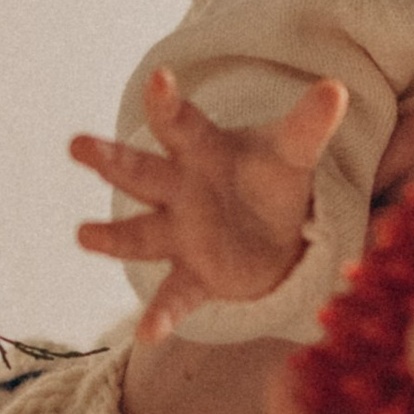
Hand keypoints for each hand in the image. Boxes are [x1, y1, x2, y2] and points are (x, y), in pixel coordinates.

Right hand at [73, 68, 350, 342]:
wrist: (275, 234)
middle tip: (77, 144)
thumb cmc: (271, 179)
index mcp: (202, 150)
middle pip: (140, 172)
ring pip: (140, 234)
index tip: (158, 78)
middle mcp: (180, 190)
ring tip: (84, 235)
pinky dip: (163, 315)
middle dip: (110, 159)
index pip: (179, 123)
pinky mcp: (194, 276)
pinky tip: (149, 334)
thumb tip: (336, 88)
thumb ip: (309, 124)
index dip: (167, 102)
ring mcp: (180, 234)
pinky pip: (175, 295)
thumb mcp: (293, 151)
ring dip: (112, 236)